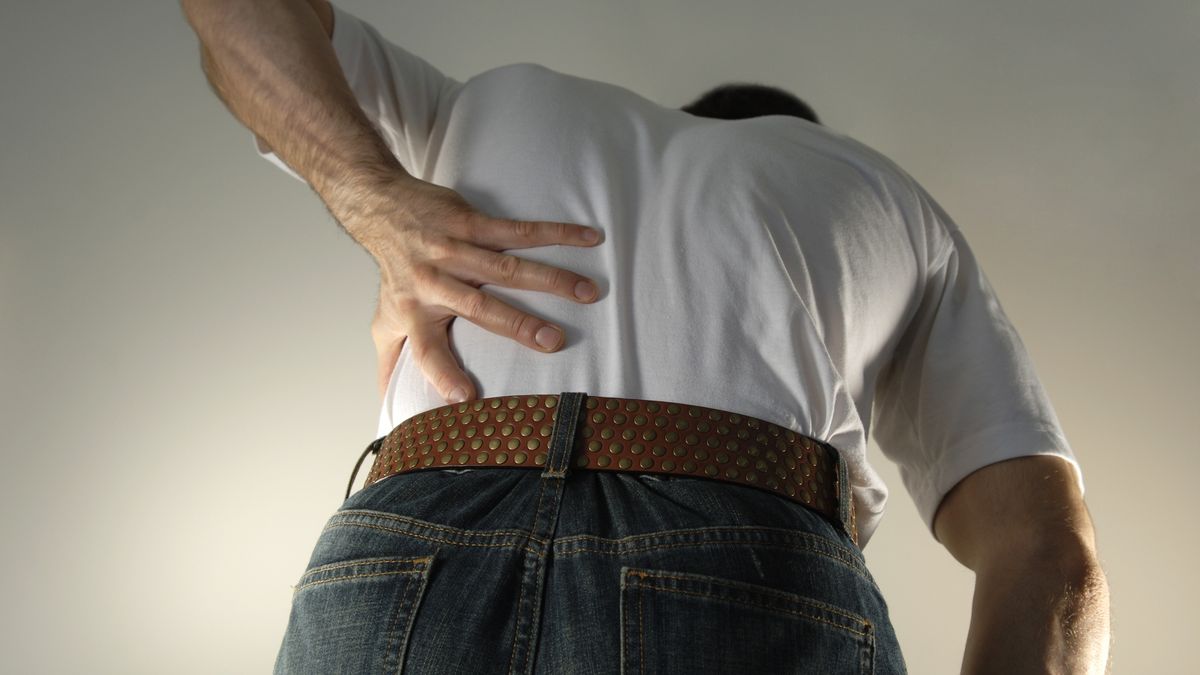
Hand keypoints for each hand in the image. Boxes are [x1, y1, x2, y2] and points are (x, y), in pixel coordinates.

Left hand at [345, 174, 602, 402]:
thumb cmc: (394, 274)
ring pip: (507, 269)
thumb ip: (393, 363)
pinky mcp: (472, 224)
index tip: (466, 398)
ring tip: (588, 293)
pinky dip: (556, 234)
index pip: (427, 349)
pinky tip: (588, 238)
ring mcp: (455, 251)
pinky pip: (518, 231)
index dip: (443, 373)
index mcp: (415, 313)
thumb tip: (391, 407)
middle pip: (479, 308)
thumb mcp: (385, 322)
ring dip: (551, 280)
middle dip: (519, 325)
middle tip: (555, 342)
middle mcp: (434, 283)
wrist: (383, 210)